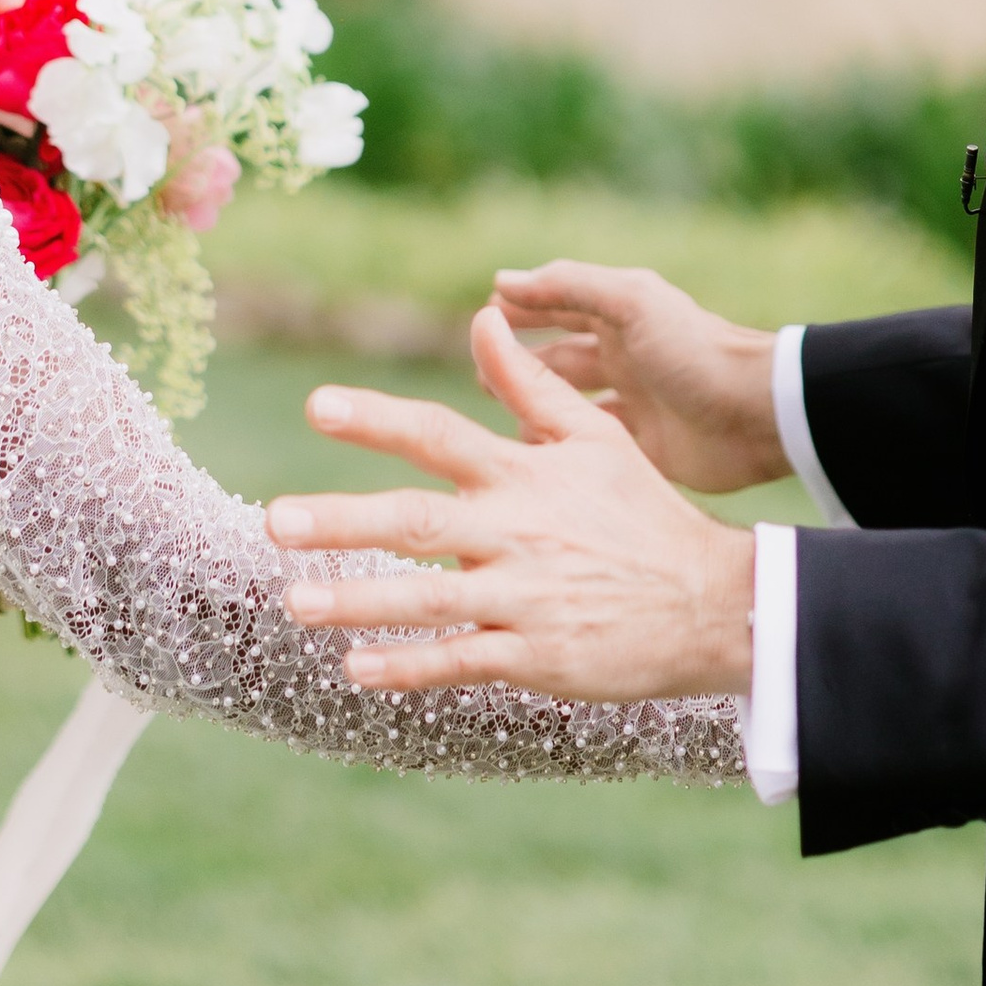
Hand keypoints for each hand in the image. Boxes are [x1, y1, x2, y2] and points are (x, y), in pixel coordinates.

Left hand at [265, 304, 756, 702]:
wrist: (710, 602)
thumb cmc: (641, 512)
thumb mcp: (593, 436)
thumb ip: (526, 384)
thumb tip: (480, 317)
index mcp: (524, 473)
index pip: (440, 434)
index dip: (378, 417)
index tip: (317, 406)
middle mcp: (517, 531)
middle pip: (418, 521)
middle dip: (344, 521)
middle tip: (275, 521)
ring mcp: (524, 597)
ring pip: (429, 597)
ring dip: (359, 600)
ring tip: (295, 601)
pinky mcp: (535, 656)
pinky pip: (461, 660)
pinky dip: (409, 666)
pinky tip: (357, 668)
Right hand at [490, 260, 786, 496]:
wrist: (756, 415)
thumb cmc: (695, 350)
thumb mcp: (630, 303)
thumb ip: (567, 287)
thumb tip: (501, 280)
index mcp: (622, 317)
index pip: (560, 306)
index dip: (523, 310)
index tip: (482, 319)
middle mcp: (625, 356)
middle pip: (560, 356)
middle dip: (521, 361)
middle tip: (480, 373)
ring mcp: (635, 403)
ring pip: (571, 403)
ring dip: (537, 405)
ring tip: (499, 413)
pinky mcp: (645, 448)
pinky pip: (593, 444)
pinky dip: (566, 446)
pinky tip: (536, 452)